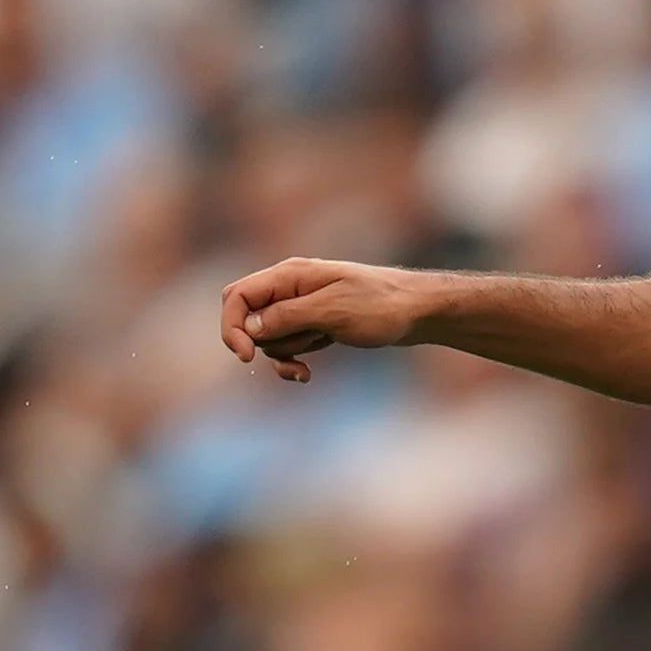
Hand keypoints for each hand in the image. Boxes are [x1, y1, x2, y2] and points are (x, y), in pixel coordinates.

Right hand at [218, 258, 440, 382]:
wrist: (419, 312)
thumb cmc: (382, 306)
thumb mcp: (333, 311)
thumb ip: (289, 317)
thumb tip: (250, 327)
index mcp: (290, 276)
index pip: (238, 296)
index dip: (231, 326)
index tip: (245, 355)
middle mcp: (291, 287)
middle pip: (247, 315)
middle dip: (256, 343)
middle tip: (285, 363)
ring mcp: (303, 306)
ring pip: (268, 335)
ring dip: (282, 356)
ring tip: (308, 368)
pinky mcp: (315, 324)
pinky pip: (288, 344)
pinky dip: (293, 360)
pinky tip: (307, 375)